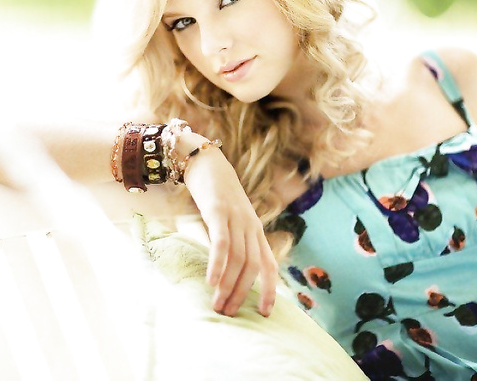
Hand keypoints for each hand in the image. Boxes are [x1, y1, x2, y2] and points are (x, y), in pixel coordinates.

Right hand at [183, 144, 277, 317]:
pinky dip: (219, 263)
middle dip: (241, 293)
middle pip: (252, 266)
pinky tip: (211, 281)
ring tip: (217, 305)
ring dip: (228, 285)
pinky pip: (221, 242)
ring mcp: (236, 217)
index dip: (269, 290)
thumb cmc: (216, 196)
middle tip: (228, 314)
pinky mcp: (218, 210)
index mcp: (255, 230)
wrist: (207, 162)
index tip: (264, 313)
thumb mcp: (230, 221)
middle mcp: (250, 225)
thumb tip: (225, 272)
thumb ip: (232, 242)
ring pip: (238, 257)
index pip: (269, 265)